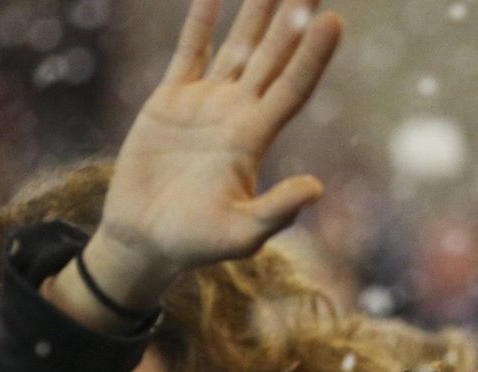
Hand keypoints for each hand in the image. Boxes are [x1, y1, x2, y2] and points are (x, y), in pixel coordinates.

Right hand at [46, 0, 343, 325]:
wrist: (144, 240)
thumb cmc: (194, 244)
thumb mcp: (240, 235)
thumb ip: (277, 212)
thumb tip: (316, 188)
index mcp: (255, 139)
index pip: (293, 87)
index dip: (313, 56)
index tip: (333, 20)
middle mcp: (237, 113)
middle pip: (273, 56)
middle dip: (292, 18)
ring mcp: (205, 103)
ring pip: (238, 46)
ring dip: (257, 12)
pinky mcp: (170, 100)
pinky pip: (190, 51)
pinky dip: (200, 20)